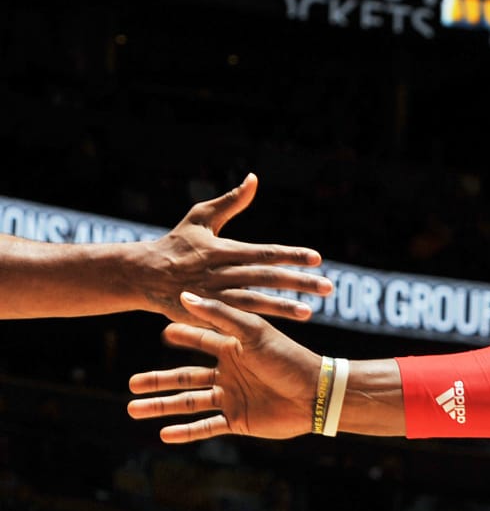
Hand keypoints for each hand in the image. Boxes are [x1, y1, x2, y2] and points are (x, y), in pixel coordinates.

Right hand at [127, 293, 321, 442]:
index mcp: (234, 348)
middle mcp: (229, 372)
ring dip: (162, 406)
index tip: (158, 332)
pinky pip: (206, 427)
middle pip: (185, 376)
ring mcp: (232, 397)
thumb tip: (186, 295)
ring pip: (188, 402)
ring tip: (132, 409)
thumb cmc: (288, 358)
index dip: (180, 337)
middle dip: (158, 380)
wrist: (315, 394)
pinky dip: (186, 432)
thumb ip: (221, 315)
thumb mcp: (253, 333)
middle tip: (130, 383)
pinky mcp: (238, 420)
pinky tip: (163, 435)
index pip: (199, 340)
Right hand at [140, 173, 332, 321]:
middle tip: (328, 287)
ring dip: (281, 308)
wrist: (140, 274)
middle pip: (266, 278)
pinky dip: (252, 325)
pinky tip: (276, 332)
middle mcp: (220, 273)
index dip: (291, 255)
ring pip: (253, 302)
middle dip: (298, 283)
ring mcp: (213, 296)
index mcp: (223, 250)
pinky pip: (232, 321)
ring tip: (309, 313)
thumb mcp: (200, 218)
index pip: (264, 253)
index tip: (317, 258)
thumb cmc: (175, 244)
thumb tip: (254, 179)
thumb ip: (230, 202)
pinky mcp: (203, 314)